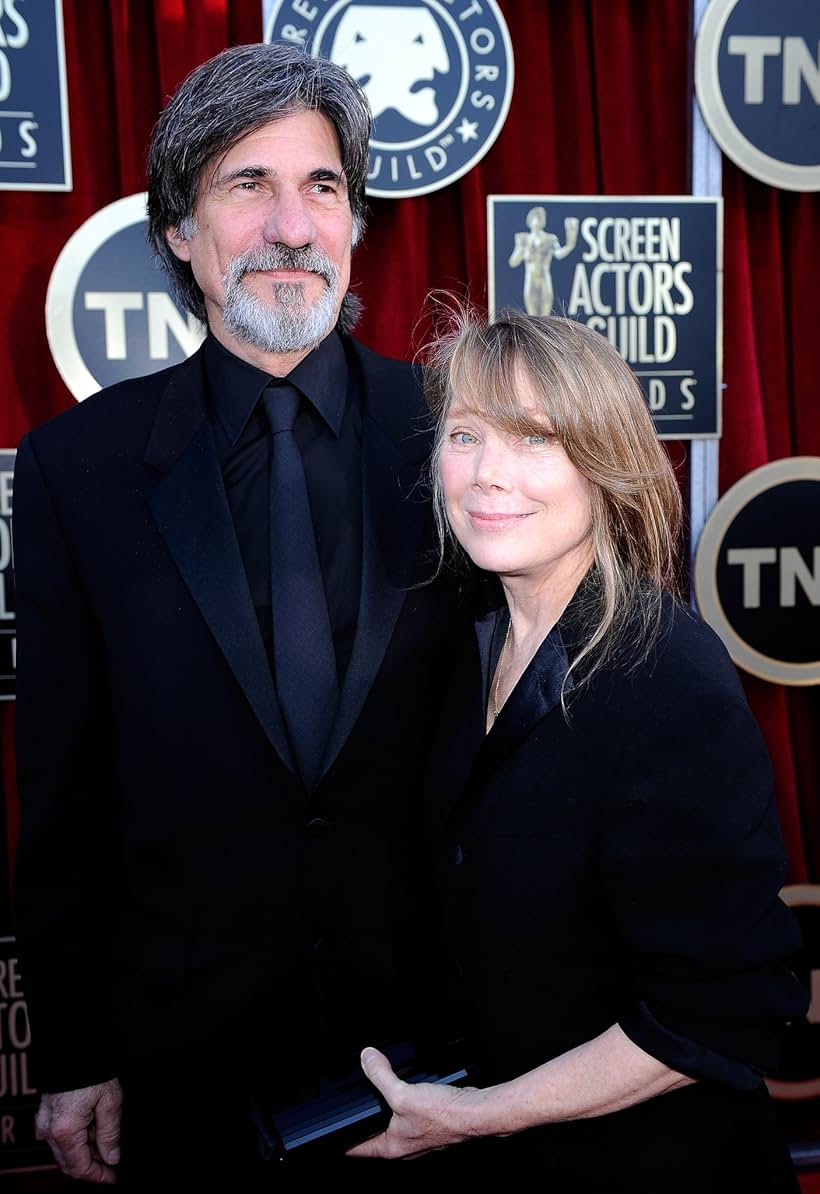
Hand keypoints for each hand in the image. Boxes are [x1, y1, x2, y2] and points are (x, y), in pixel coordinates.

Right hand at [35, 1079, 122, 1182]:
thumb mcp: (111, 1102)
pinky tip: (91, 1128)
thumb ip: (110, 1134)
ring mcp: (45, 1122)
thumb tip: (112, 1157)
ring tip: (106, 1138)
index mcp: (66, 1131)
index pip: (80, 1168)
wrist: (74, 1046)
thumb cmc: (92, 1070)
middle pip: (70, 1163)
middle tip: (112, 1161)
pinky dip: (75, 1139)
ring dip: (84, 1151)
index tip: (114, 1176)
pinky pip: (58, 1136)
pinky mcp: (45, 1113)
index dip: (98, 1176)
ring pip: (64, 1151)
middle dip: (92, 1165)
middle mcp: (50, 1131)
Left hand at [346, 1047, 479, 1159]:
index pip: (356, 1148)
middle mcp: (403, 1145)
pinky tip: (407, 1091)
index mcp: (391, 1146)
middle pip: (374, 1134)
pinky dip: (404, 1103)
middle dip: (365, 1119)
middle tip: (354, 1104)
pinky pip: (409, 1115)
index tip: (330, 1132)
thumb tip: (367, 1058)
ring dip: (386, 1109)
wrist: (474, 1112)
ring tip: (378, 1094)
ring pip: (393, 1124)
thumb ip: (380, 1075)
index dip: (341, 1140)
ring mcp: (417, 1136)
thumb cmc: (443, 1115)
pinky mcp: (430, 1125)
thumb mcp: (402, 1093)